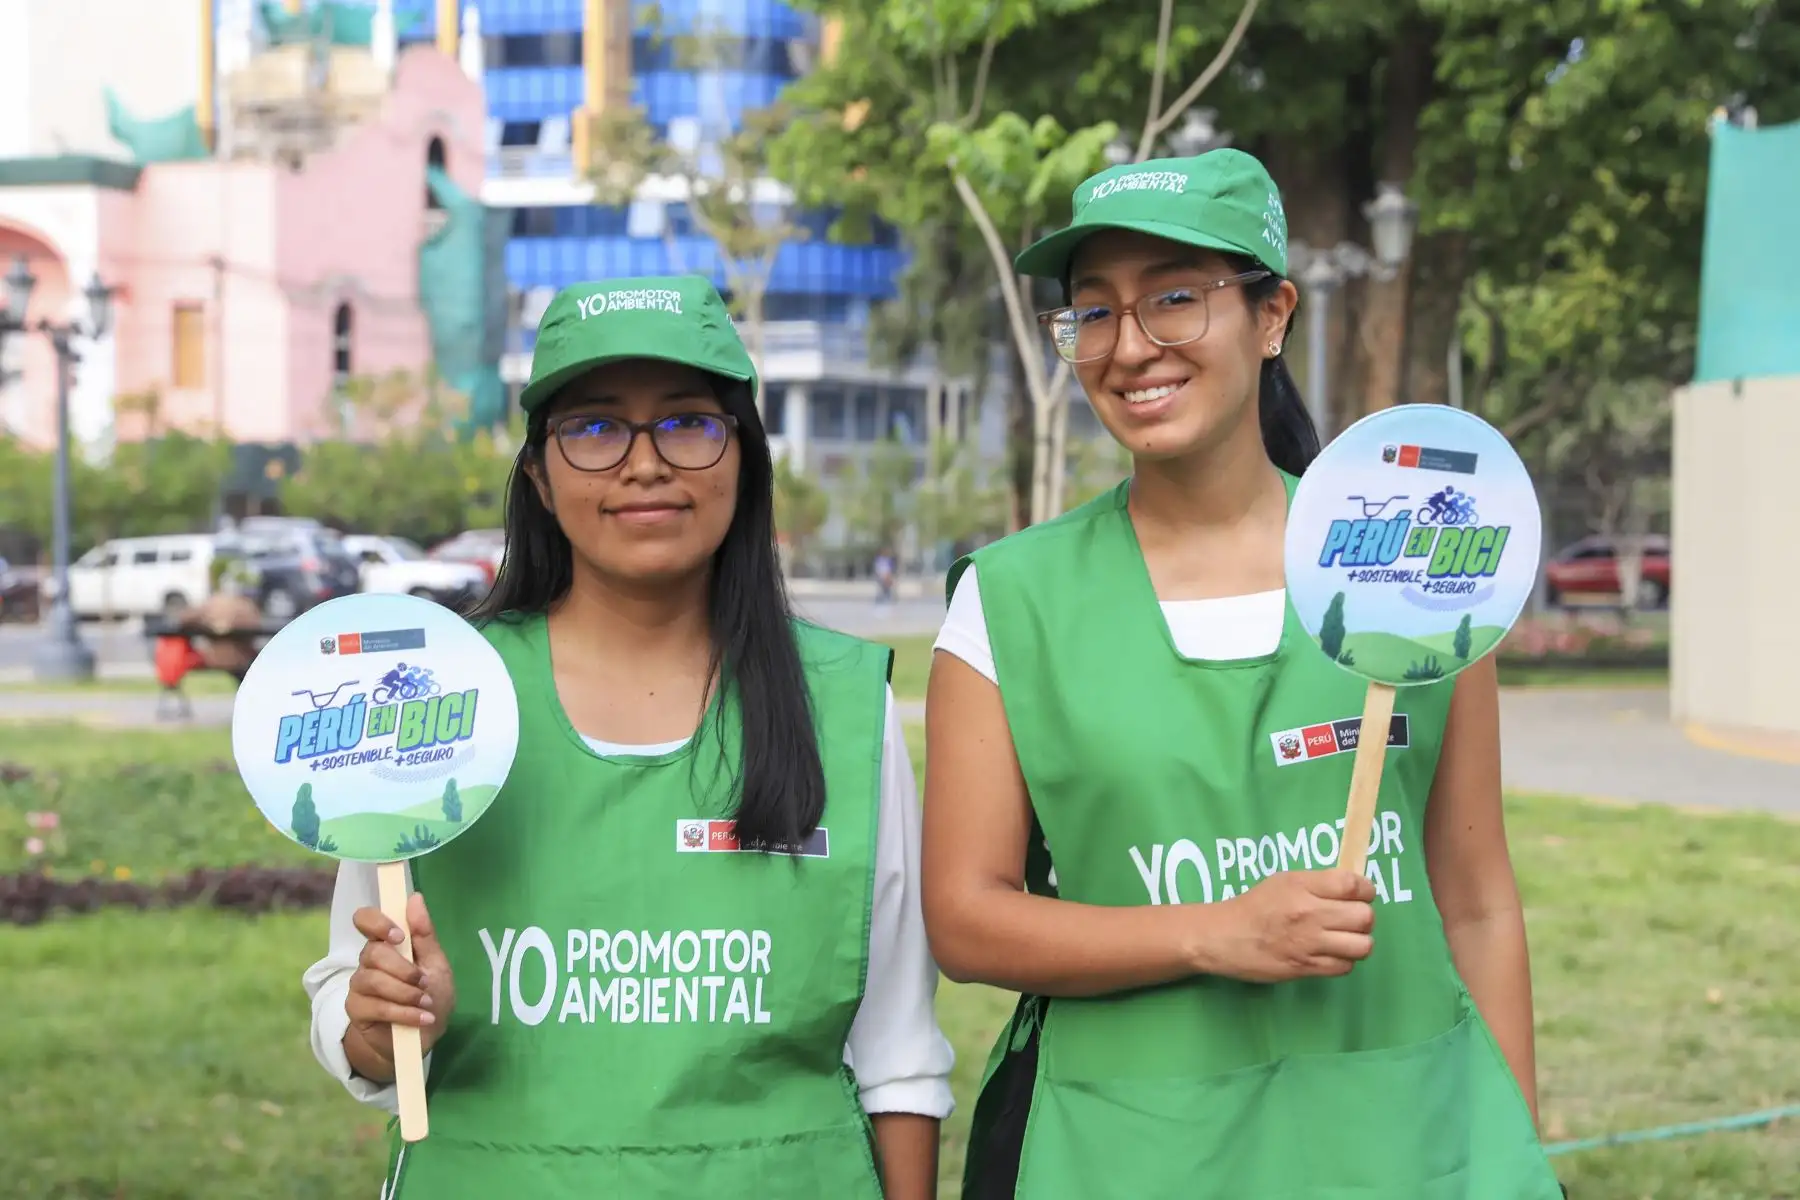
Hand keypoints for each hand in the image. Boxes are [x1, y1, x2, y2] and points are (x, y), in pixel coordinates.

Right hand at [344, 892, 455, 1072]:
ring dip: (405, 993)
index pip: (365, 919)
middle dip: (403, 969)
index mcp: (387, 944)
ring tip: (426, 1004)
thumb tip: (415, 896)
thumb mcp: (436, 964)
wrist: (424, 1037)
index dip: (377, 923)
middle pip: (372, 952)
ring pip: (372, 980)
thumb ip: (425, 934)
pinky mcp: (356, 1010)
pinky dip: (402, 1012)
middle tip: (424, 982)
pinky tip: (421, 1018)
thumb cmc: (431, 994)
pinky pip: (374, 1006)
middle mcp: (368, 961)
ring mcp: (359, 985)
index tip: (398, 936)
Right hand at [1206, 868, 1375, 983]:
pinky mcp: (1306, 967)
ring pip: (1362, 946)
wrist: (1223, 937)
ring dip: (1358, 943)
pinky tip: (1331, 954)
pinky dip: (1343, 961)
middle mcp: (1309, 913)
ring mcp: (1309, 943)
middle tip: (1351, 920)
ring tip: (1345, 940)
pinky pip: (1345, 967)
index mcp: (1302, 886)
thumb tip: (1353, 890)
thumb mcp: (1284, 882)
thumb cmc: (1255, 906)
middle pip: (1364, 917)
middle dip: (1363, 918)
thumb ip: (1317, 884)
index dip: (1366, 891)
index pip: (1354, 885)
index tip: (1361, 895)